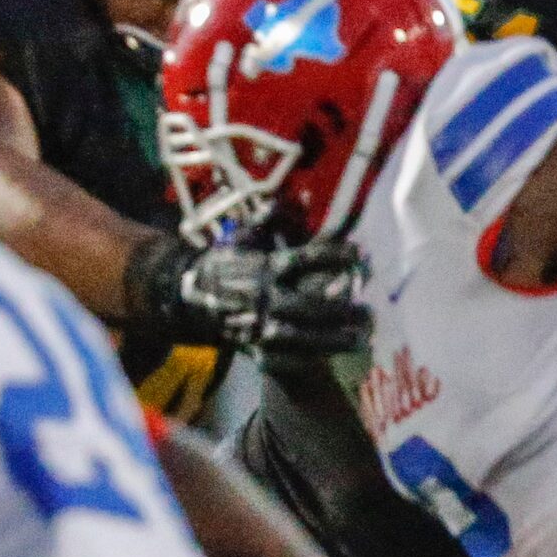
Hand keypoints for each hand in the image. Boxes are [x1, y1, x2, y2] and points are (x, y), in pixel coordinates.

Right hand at [128, 233, 369, 356]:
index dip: (337, 256)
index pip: (307, 259)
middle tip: (370, 312)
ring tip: (362, 339)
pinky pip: (284, 358)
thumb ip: (270, 222)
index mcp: (264, 267)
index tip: (362, 255)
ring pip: (303, 336)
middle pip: (311, 305)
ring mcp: (257, 326)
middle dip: (344, 311)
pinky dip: (310, 360)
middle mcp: (263, 297)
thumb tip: (296, 197)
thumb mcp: (242, 238)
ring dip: (335, 340)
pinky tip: (332, 357)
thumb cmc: (221, 264)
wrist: (185, 298)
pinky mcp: (251, 347)